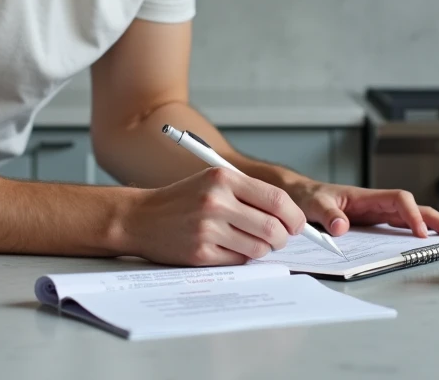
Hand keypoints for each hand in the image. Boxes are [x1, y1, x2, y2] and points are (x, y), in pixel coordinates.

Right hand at [122, 167, 307, 265]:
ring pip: (259, 248)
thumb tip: (290, 216)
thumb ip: (249, 194)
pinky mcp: (200, 253)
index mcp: (223, 179)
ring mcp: (207, 229)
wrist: (140, 217)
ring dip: (261, 249)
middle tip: (279, 238)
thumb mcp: (214, 181)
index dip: (294, 216)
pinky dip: (240, 257)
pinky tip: (227, 247)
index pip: (276, 199)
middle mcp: (216, 202)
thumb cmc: (182, 199)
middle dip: (283, 237)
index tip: (297, 224)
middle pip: (273, 228)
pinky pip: (239, 260)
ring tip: (248, 240)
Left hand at [285, 180, 438, 238]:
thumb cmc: (308, 196)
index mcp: (367, 196)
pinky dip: (419, 233)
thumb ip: (327, 214)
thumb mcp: (313, 203)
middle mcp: (377, 204)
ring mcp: (378, 214)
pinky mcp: (374, 224)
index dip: (412, 214)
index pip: (399, 200)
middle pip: (414, 208)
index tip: (419, 232)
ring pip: (412, 218)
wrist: (300, 196)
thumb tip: (342, 227)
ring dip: (434, 226)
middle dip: (437, 219)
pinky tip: (432, 242)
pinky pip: (400, 228)